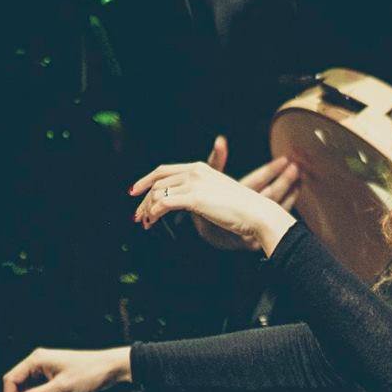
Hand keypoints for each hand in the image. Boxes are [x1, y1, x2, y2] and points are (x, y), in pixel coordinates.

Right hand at [1, 346, 131, 391]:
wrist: (110, 368)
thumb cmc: (89, 373)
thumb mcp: (62, 388)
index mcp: (36, 360)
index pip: (11, 380)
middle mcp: (37, 363)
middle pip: (16, 386)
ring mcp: (44, 369)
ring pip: (25, 391)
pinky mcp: (51, 377)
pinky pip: (35, 391)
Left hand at [128, 144, 296, 254]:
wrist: (256, 212)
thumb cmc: (242, 208)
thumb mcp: (218, 195)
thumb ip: (200, 194)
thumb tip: (185, 204)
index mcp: (199, 168)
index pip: (164, 171)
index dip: (146, 180)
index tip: (135, 191)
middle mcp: (194, 172)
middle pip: (158, 182)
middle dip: (143, 199)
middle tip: (137, 215)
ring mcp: (194, 183)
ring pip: (158, 193)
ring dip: (148, 209)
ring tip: (145, 223)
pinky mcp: (194, 198)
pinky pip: (164, 203)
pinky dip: (154, 213)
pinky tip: (153, 222)